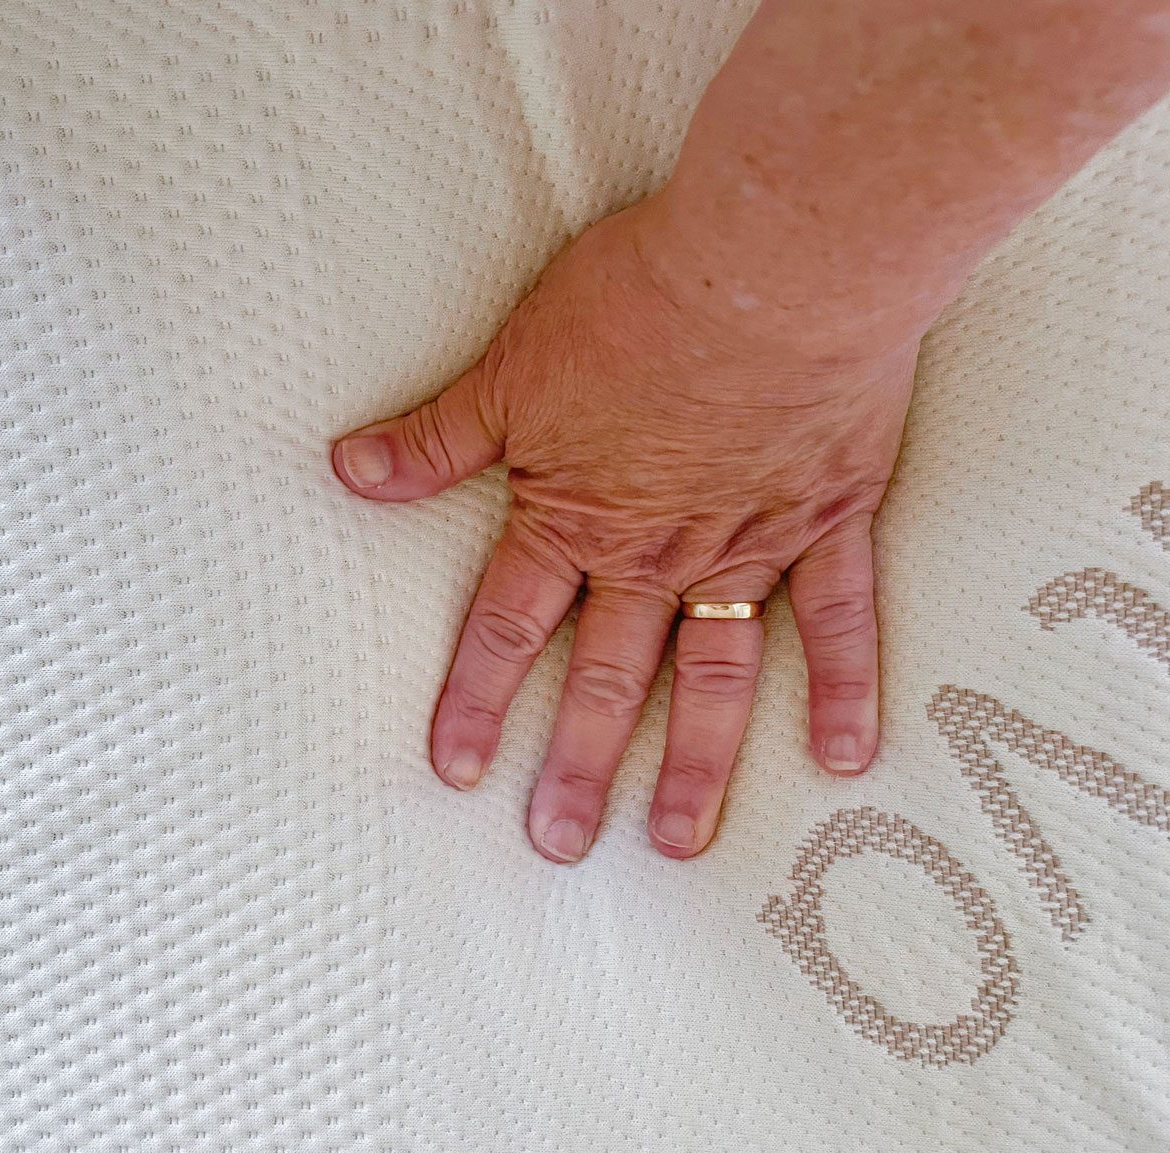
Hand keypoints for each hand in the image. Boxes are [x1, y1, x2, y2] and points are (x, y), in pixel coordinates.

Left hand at [330, 197, 918, 862]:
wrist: (769, 267)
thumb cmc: (637, 301)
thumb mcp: (513, 363)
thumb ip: (438, 436)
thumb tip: (348, 469)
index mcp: (575, 517)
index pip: (509, 628)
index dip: (474, 700)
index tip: (454, 772)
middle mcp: (657, 553)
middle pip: (607, 678)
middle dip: (575, 766)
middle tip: (556, 844)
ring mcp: (748, 545)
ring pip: (714, 676)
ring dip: (693, 764)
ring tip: (674, 841)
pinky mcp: (830, 517)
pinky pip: (839, 619)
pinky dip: (843, 685)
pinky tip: (844, 756)